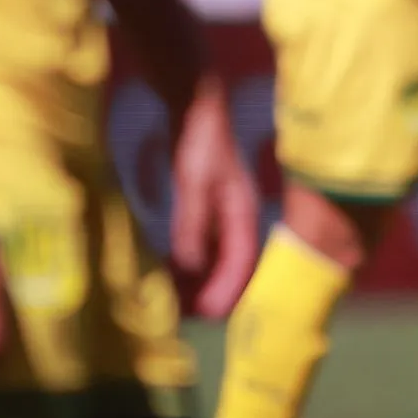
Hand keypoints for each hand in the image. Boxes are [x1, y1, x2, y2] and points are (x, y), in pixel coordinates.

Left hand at [171, 75, 261, 316]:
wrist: (194, 103)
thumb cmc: (198, 140)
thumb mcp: (193, 182)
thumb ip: (191, 223)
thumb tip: (190, 266)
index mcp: (243, 210)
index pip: (242, 259)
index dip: (227, 288)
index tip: (208, 312)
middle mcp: (237, 215)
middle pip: (233, 263)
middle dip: (216, 289)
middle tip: (192, 314)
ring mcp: (222, 211)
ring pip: (217, 255)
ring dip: (203, 278)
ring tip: (181, 300)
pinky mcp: (207, 206)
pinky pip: (204, 243)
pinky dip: (192, 260)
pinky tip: (174, 271)